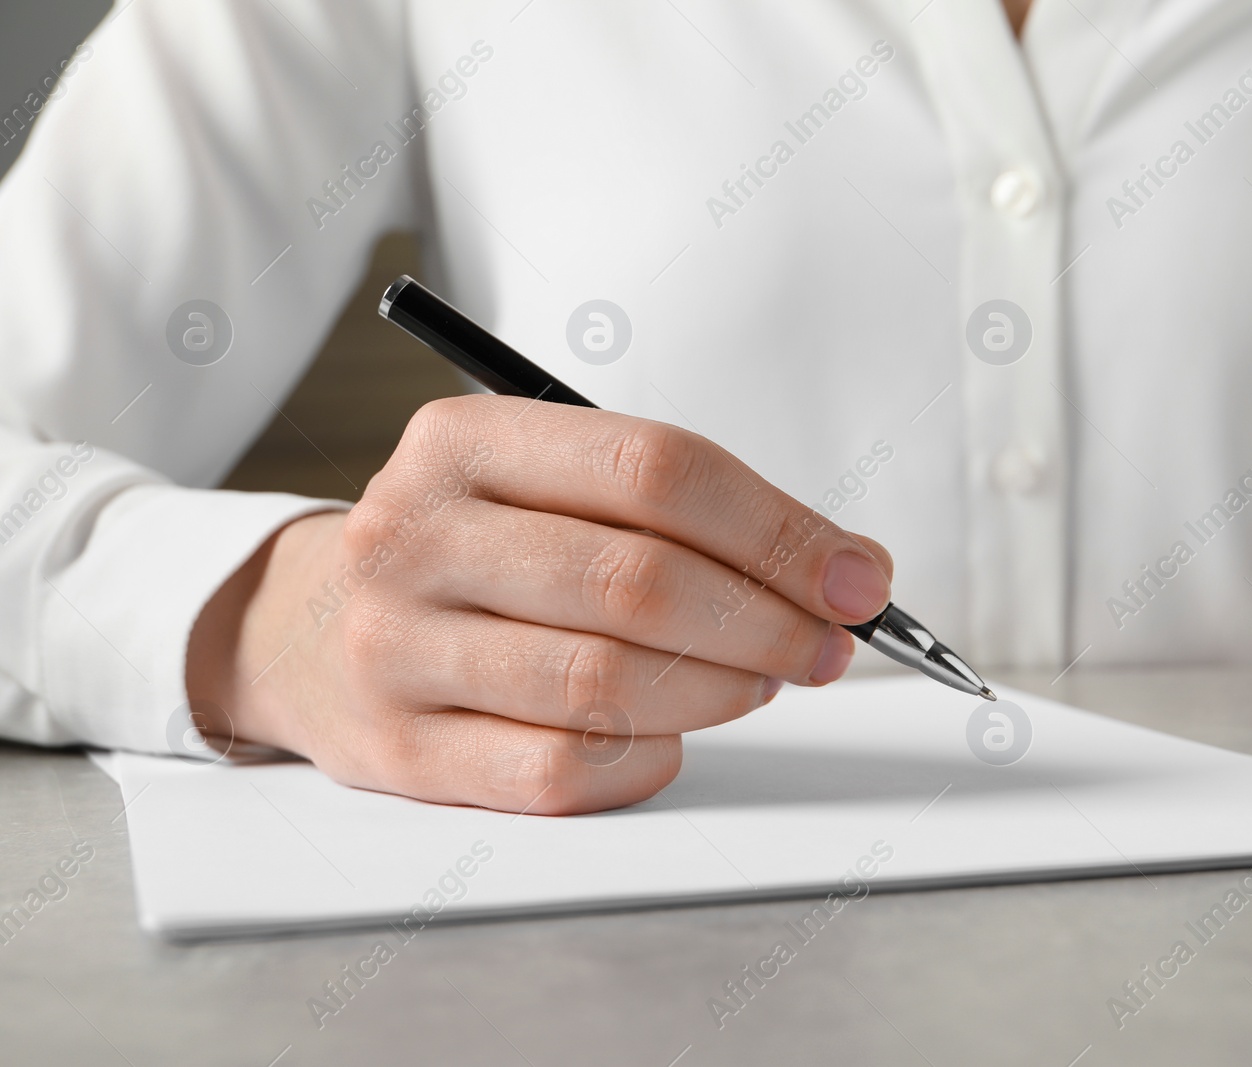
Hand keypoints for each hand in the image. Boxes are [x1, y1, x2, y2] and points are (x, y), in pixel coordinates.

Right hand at [186, 396, 893, 813]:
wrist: (308, 626)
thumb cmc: (475, 547)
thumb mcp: (547, 482)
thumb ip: (679, 510)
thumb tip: (849, 570)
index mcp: (464, 439)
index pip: (656, 469)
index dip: (778, 529)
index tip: (858, 576)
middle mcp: (414, 534)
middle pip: (637, 580)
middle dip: (766, 621)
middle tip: (826, 645)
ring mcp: (395, 647)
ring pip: (604, 684)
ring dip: (719, 691)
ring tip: (757, 681)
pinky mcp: (398, 749)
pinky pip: (559, 773)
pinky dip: (648, 760)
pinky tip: (671, 737)